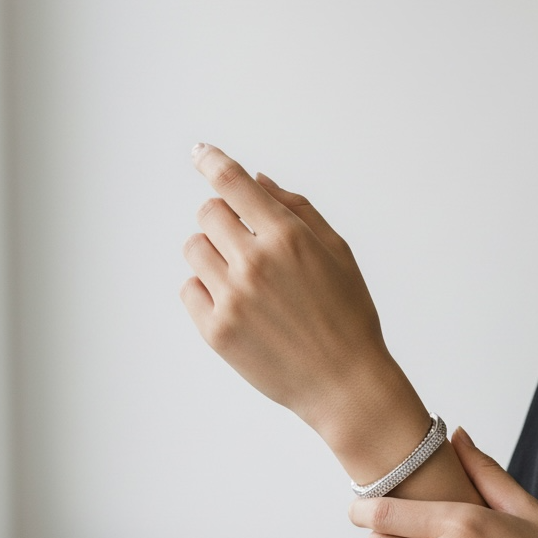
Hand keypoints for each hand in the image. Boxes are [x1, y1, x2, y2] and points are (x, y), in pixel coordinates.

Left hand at [180, 143, 391, 435]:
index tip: (200, 153)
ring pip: (194, 249)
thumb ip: (295, 209)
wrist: (344, 384)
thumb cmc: (348, 317)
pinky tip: (237, 305)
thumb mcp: (337, 253)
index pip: (233, 183)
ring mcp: (232, 298)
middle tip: (247, 245)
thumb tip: (256, 180)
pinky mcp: (217, 331)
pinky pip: (190, 289)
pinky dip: (206, 290)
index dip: (211, 161)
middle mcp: (255, 263)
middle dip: (223, 221)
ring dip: (212, 254)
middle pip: (208, 214)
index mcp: (288, 238)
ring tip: (243, 279)